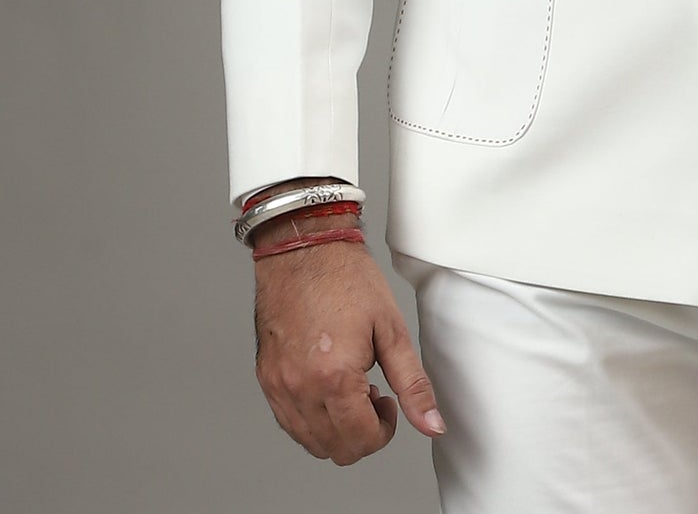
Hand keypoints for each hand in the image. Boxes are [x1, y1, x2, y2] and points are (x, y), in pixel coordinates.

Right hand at [252, 238, 444, 463]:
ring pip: (310, 442)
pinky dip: (311, 418)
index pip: (361, 441)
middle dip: (362, 432)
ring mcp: (278, 387)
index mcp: (334, 379)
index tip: (388, 403)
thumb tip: (431, 424)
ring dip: (336, 428)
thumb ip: (413, 384)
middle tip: (373, 393)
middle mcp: (300, 389)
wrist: (304, 248)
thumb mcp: (392, 329)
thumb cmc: (345, 279)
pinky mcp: (265, 379)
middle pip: (336, 450)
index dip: (384, 430)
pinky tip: (326, 385)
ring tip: (349, 386)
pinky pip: (288, 423)